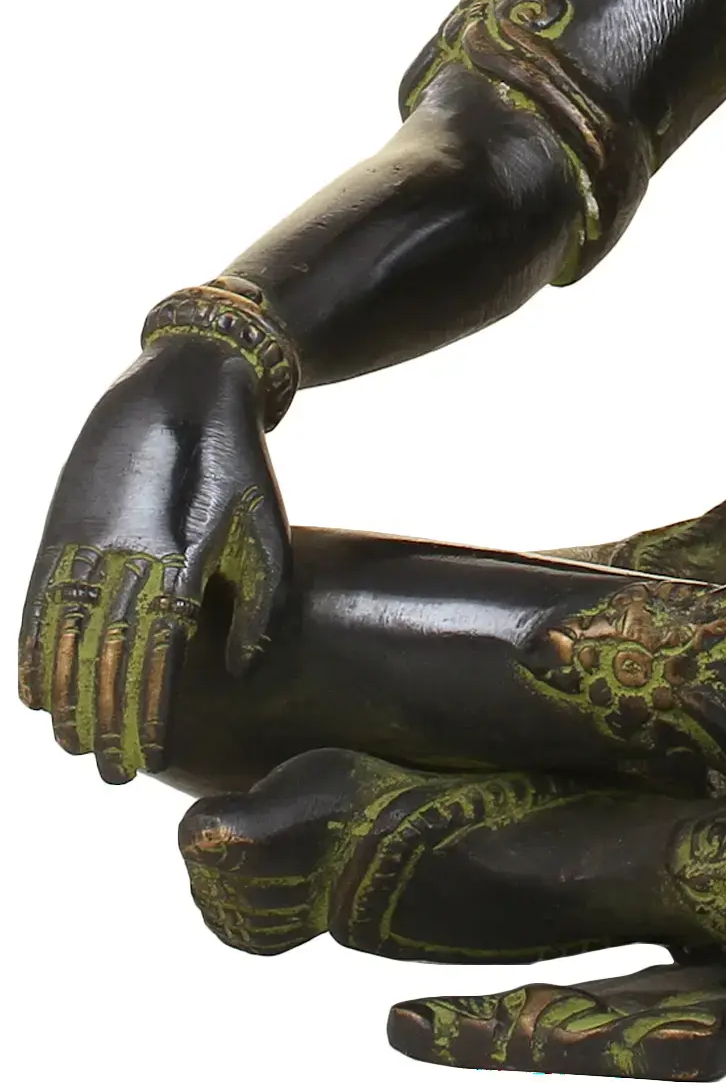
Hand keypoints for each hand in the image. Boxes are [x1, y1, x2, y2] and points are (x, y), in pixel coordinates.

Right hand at [18, 338, 289, 782]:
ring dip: (64, 697)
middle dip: (106, 719)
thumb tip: (240, 667)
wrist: (186, 383)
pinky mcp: (61, 523)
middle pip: (106, 656)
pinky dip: (30, 650)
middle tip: (109, 774)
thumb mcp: (265, 522)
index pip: (156, 654)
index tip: (146, 757)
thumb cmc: (237, 463)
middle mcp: (125, 552)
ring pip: (63, 636)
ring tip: (70, 746)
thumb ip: (260, 599)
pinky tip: (30, 692)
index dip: (147, 709)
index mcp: (181, 555)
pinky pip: (37, 600)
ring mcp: (84, 538)